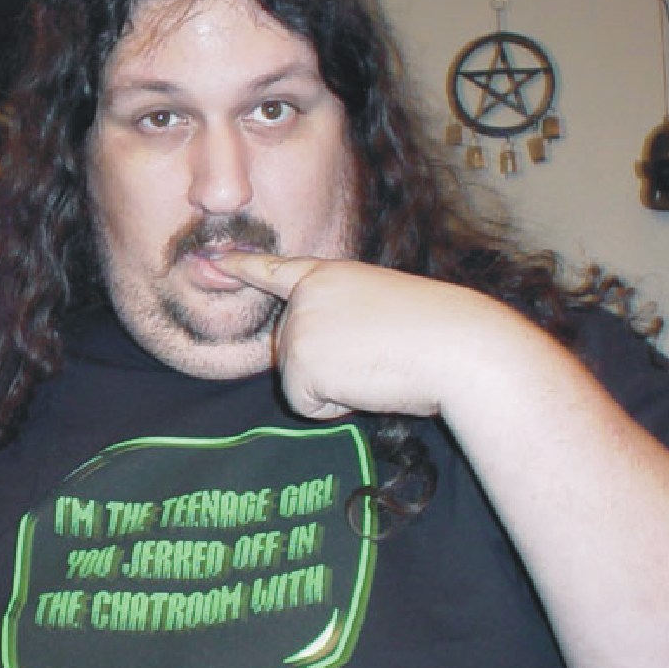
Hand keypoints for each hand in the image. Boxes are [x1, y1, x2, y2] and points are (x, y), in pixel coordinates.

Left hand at [217, 253, 517, 419]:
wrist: (458, 346)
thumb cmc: (437, 334)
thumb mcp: (382, 312)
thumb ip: (342, 323)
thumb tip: (317, 363)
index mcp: (332, 275)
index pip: (279, 271)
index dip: (243, 268)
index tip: (211, 259)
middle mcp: (307, 295)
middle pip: (292, 351)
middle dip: (327, 369)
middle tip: (377, 355)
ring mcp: (299, 325)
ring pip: (298, 381)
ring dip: (335, 389)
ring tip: (377, 365)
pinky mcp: (299, 360)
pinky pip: (305, 405)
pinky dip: (334, 408)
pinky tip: (366, 383)